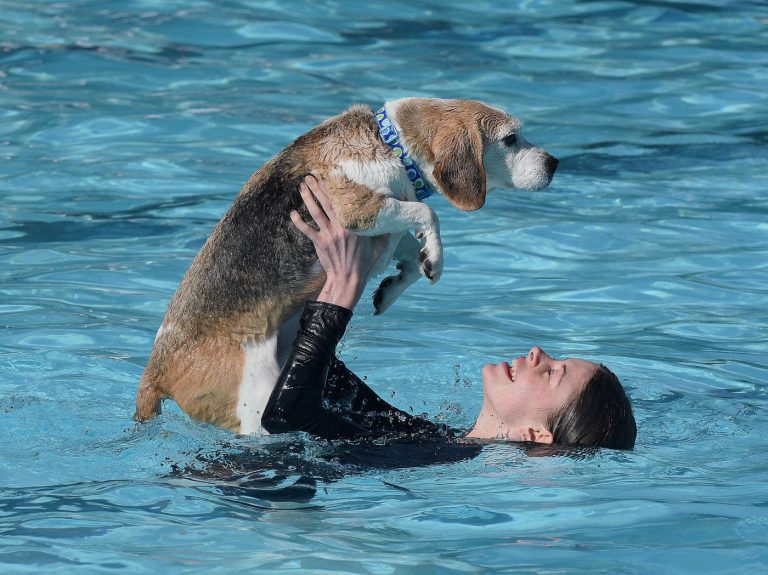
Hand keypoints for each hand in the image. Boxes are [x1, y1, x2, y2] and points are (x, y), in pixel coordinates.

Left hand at [291, 176, 389, 309]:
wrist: (349, 279)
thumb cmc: (365, 263)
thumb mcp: (379, 246)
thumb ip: (385, 232)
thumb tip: (395, 221)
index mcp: (353, 225)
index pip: (343, 202)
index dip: (334, 189)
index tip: (329, 176)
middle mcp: (340, 227)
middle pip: (326, 202)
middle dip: (317, 188)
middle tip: (309, 176)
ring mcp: (328, 235)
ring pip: (315, 212)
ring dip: (307, 198)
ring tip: (301, 186)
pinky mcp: (319, 243)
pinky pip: (306, 230)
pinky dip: (298, 221)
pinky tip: (292, 213)